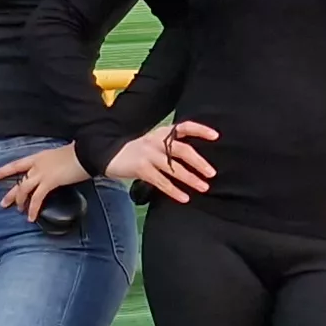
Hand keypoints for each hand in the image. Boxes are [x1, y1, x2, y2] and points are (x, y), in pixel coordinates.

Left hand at [0, 143, 90, 218]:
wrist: (87, 152)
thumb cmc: (79, 152)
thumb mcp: (61, 156)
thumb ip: (54, 163)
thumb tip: (57, 168)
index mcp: (39, 157)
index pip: (17, 164)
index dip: (4, 170)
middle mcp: (37, 165)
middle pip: (19, 180)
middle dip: (11, 193)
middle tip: (3, 203)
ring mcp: (42, 173)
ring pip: (24, 189)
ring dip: (20, 201)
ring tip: (19, 211)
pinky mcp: (50, 182)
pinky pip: (37, 198)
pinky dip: (33, 208)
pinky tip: (31, 217)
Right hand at [104, 120, 219, 197]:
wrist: (109, 155)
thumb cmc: (138, 151)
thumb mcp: (155, 142)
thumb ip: (172, 146)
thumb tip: (197, 159)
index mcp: (163, 133)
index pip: (185, 127)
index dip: (201, 130)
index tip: (216, 136)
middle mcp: (156, 141)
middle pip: (182, 150)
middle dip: (199, 162)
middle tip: (212, 173)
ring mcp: (148, 155)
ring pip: (173, 168)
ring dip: (190, 178)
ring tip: (203, 187)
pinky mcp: (141, 169)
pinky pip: (161, 181)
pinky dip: (174, 191)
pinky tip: (184, 198)